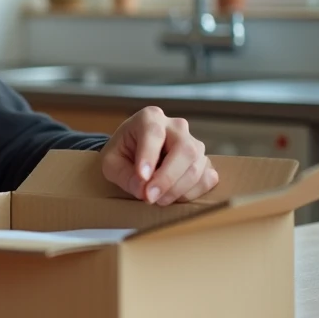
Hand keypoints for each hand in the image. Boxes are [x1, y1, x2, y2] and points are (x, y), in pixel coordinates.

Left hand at [99, 106, 217, 205]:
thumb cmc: (122, 153)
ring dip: (177, 189)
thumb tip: (143, 190)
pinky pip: (207, 178)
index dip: (149, 156)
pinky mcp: (204, 161)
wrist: (134, 153)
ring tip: (156, 199)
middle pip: (184, 150)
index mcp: (150, 118)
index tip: (142, 177)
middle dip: (168, 178)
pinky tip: (173, 196)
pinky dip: (192, 192)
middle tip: (150, 197)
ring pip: (197, 166)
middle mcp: (176, 126)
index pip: (154, 133)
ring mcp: (194, 143)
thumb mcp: (111, 163)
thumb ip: (124, 175)